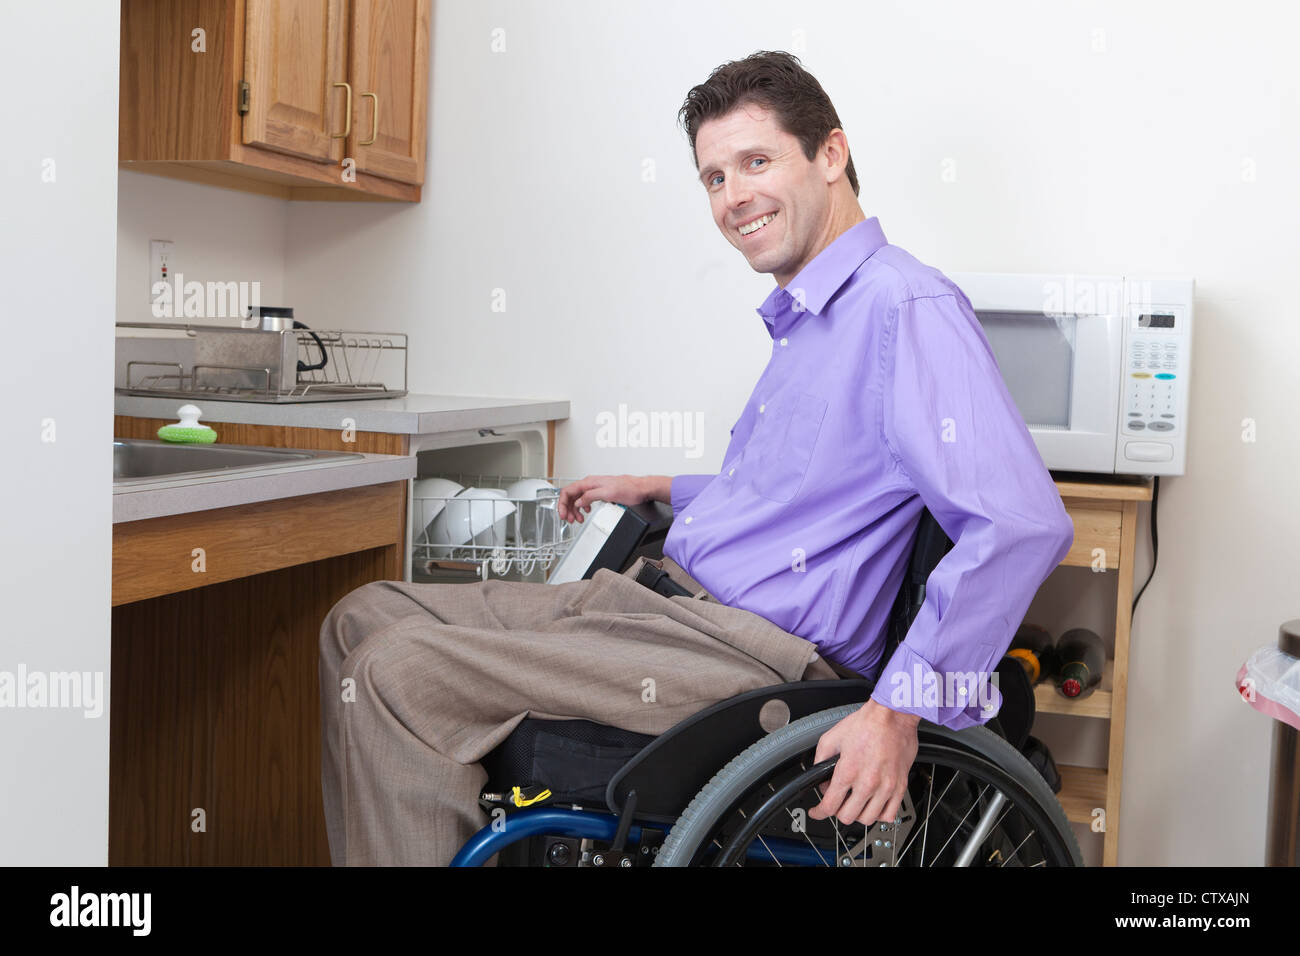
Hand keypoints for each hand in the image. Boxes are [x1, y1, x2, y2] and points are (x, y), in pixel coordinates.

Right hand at [556, 474, 647, 522]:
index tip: (563, 514)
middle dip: (568, 508)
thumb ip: (590, 497)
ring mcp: (595, 487)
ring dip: (575, 510)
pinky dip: (583, 507)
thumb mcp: (608, 494)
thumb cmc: (629, 489)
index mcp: (590, 482)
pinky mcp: (600, 492)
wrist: (640, 488)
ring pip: (578, 498)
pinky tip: (586, 512)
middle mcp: (591, 483)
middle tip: (569, 519)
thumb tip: (578, 502)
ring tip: (578, 519)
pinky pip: (586, 499)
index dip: (562, 503)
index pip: (568, 491)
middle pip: (571, 495)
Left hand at [807, 698, 919, 826]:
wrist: (892, 716)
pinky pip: (889, 814)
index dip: (819, 812)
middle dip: (837, 811)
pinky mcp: (900, 786)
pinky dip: (878, 814)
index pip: (830, 806)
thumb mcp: (831, 737)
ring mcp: (886, 787)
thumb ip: (820, 760)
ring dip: (858, 814)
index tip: (817, 811)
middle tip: (837, 802)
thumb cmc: (866, 723)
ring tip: (855, 803)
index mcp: (849, 771)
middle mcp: (868, 782)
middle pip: (848, 816)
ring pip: (868, 819)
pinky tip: (873, 804)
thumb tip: (819, 776)